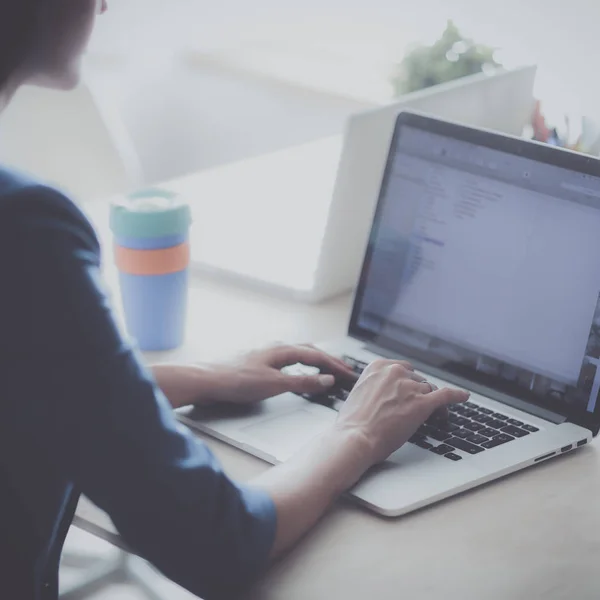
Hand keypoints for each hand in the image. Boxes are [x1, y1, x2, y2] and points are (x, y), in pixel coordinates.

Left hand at [207, 344, 357, 404]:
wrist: (206, 380)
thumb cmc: (236, 380)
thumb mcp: (275, 384)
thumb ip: (303, 383)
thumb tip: (326, 380)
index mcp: (283, 350)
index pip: (317, 356)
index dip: (335, 365)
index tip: (350, 374)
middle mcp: (275, 348)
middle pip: (309, 351)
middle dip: (328, 361)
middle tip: (343, 371)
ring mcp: (265, 354)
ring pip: (297, 354)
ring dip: (314, 361)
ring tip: (325, 369)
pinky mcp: (256, 362)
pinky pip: (286, 361)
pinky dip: (299, 365)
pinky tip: (294, 372)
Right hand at [335, 359, 468, 464]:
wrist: (354, 438)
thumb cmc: (352, 423)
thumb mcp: (359, 393)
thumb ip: (375, 386)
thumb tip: (386, 393)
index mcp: (378, 366)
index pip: (402, 369)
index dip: (408, 383)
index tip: (410, 392)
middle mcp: (395, 372)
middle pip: (417, 380)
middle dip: (418, 394)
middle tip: (415, 409)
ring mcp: (409, 387)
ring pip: (429, 390)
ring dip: (430, 402)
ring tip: (432, 416)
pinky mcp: (422, 403)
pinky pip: (446, 395)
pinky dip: (457, 395)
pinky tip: (463, 396)